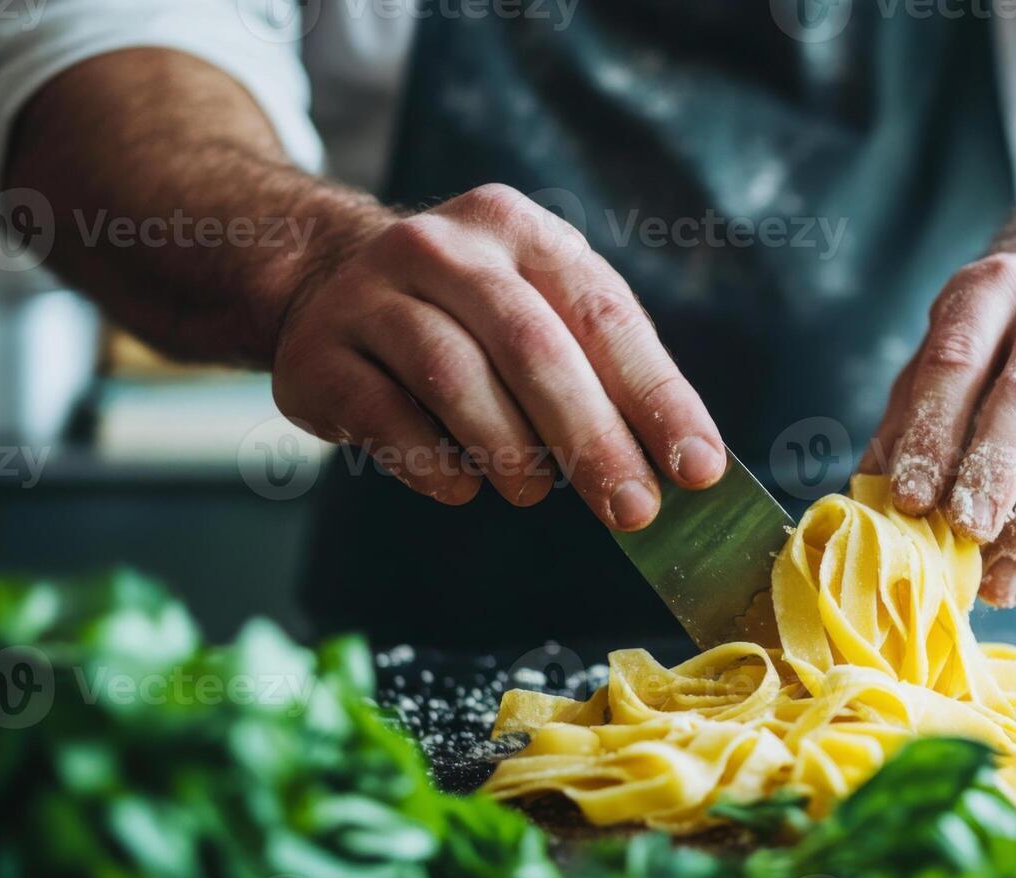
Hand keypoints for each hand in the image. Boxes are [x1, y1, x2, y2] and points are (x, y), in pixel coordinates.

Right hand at [271, 184, 725, 528]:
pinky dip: (434, 463)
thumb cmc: (468, 315)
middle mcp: (444, 248)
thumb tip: (682, 463)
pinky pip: (385, 416)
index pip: (605, 317)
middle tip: (632, 508)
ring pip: (455, 376)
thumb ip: (606, 371)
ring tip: (536, 490)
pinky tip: (462, 484)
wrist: (325, 281)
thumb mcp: (540, 308)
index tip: (697, 468)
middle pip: (532, 347)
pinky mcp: (319, 353)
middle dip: (592, 438)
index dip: (657, 398)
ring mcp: (371, 294)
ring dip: (510, 450)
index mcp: (521, 231)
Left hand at [862, 250, 1015, 606]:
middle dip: (993, 474)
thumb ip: (906, 420)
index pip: (956, 363)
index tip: (909, 500)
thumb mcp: (940, 354)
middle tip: (967, 536)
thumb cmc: (995, 345)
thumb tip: (869, 502)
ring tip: (1004, 580)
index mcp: (992, 291)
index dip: (931, 434)